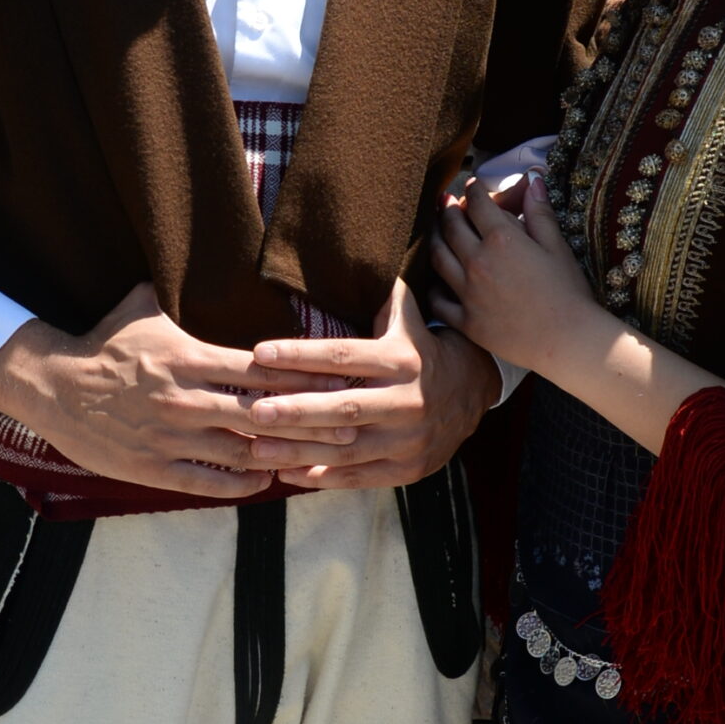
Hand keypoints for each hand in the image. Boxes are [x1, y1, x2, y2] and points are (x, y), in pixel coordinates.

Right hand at [0, 281, 361, 498]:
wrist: (53, 387)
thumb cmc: (104, 344)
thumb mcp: (141, 306)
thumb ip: (180, 289)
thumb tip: (211, 256)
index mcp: (188, 358)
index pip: (260, 370)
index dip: (303, 379)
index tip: (338, 382)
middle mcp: (185, 400)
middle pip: (263, 416)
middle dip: (310, 422)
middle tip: (350, 427)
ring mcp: (170, 437)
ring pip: (242, 453)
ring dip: (283, 456)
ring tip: (317, 458)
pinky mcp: (154, 467)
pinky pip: (210, 482)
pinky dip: (243, 483)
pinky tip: (267, 479)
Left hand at [240, 278, 498, 489]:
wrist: (473, 393)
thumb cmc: (420, 348)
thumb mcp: (408, 317)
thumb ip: (381, 292)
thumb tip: (355, 246)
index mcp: (401, 361)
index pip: (343, 356)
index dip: (301, 355)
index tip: (260, 354)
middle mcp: (406, 402)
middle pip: (342, 408)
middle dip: (295, 411)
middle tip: (252, 410)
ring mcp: (407, 440)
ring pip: (345, 449)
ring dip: (298, 451)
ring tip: (256, 447)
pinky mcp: (407, 469)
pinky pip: (358, 476)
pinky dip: (321, 478)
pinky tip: (285, 473)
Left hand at [430, 175, 597, 373]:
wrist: (568, 340)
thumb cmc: (569, 293)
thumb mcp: (557, 247)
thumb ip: (540, 212)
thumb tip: (533, 180)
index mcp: (502, 240)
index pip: (478, 204)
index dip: (473, 190)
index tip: (472, 185)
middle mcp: (478, 262)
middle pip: (451, 227)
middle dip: (446, 209)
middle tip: (444, 201)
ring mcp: (468, 293)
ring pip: (437, 258)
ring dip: (435, 239)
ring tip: (437, 232)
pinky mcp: (465, 321)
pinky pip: (438, 300)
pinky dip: (434, 286)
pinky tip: (437, 280)